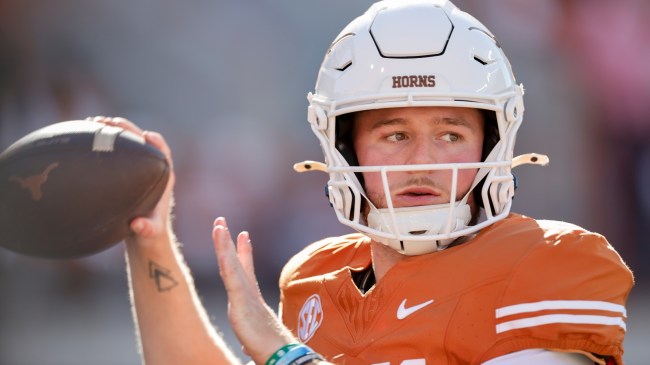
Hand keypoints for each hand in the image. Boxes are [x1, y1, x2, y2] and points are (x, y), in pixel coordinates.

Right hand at [87, 116, 175, 243]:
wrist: (143, 237)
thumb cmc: (149, 235)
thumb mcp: (148, 234)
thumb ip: (147, 230)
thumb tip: (138, 225)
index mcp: (164, 179)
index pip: (164, 154)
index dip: (157, 143)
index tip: (145, 136)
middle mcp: (152, 170)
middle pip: (143, 142)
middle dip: (127, 129)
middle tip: (108, 122)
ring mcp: (138, 169)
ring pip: (128, 143)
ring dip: (113, 131)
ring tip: (93, 123)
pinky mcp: (125, 172)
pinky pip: (116, 152)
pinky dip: (104, 142)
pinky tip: (86, 136)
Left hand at [212, 217, 296, 363]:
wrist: (281, 355)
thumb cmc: (271, 351)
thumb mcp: (255, 342)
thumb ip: (251, 340)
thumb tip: (248, 349)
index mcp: (251, 301)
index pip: (245, 272)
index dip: (244, 253)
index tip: (244, 236)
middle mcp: (249, 294)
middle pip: (235, 262)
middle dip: (228, 241)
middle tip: (221, 222)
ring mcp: (245, 296)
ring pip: (231, 264)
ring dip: (224, 243)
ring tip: (218, 225)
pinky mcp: (241, 302)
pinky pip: (231, 275)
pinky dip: (226, 257)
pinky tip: (221, 244)